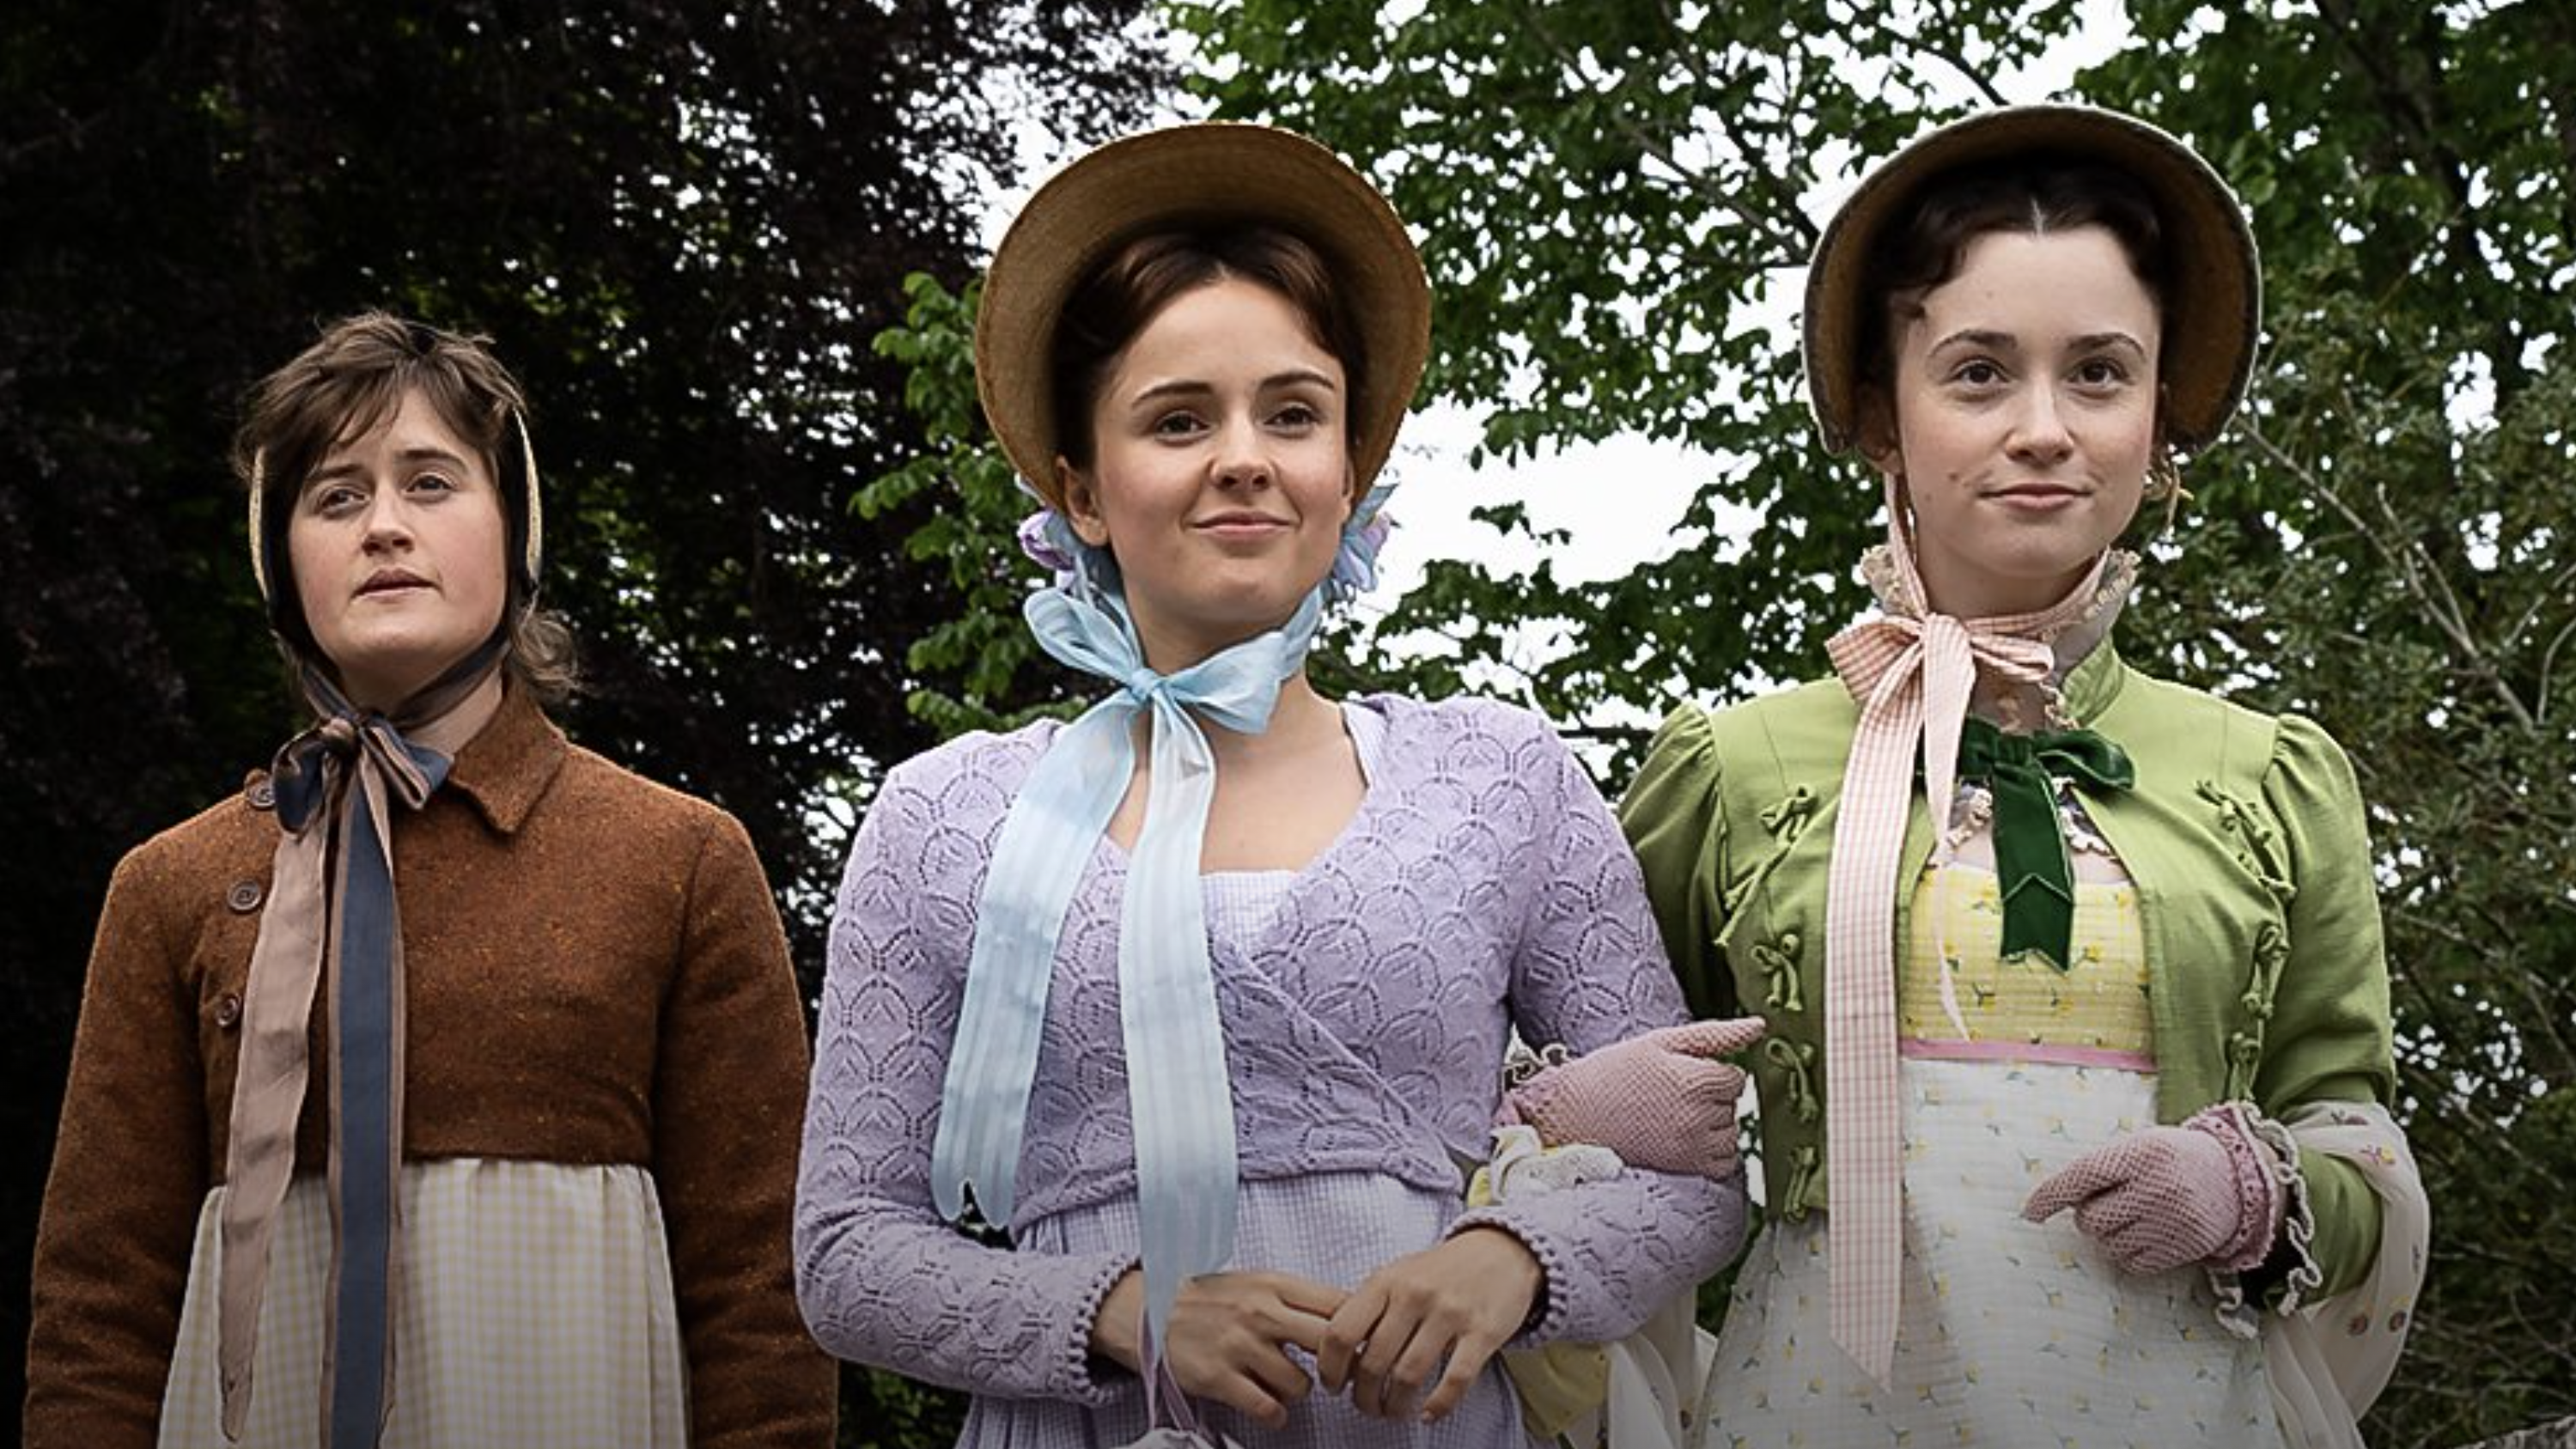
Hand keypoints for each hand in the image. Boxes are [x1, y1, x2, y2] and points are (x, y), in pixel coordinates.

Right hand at [1089, 1267, 1346, 1430]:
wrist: (1152, 1311)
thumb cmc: (1214, 1299)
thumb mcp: (1258, 1282)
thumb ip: (1299, 1298)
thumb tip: (1350, 1317)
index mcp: (1275, 1284)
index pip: (1339, 1304)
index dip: (1358, 1328)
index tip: (1360, 1343)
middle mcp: (1261, 1312)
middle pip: (1329, 1343)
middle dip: (1339, 1366)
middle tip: (1335, 1375)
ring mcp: (1239, 1346)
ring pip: (1301, 1385)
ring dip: (1299, 1392)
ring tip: (1285, 1385)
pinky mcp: (1220, 1378)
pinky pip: (1268, 1409)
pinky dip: (1276, 1414)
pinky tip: (1269, 1406)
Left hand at [1316, 1226, 1541, 1422]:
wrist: (1500, 1251)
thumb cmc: (1440, 1271)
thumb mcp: (1397, 1274)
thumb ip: (1368, 1307)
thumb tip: (1334, 1353)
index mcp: (1385, 1281)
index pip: (1340, 1332)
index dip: (1330, 1368)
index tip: (1333, 1386)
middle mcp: (1414, 1294)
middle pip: (1372, 1363)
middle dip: (1364, 1397)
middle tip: (1367, 1407)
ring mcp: (1450, 1313)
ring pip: (1408, 1376)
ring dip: (1396, 1405)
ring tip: (1394, 1411)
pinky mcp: (1483, 1331)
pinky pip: (1455, 1380)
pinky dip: (1439, 1405)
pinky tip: (1429, 1414)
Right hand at [1507, 1017, 1767, 1176]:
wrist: (1570, 1115)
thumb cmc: (1612, 1073)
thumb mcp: (1660, 1042)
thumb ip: (1715, 1034)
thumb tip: (1759, 1026)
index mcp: (1695, 1079)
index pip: (1736, 1077)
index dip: (1709, 1072)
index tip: (1679, 1074)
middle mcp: (1699, 1116)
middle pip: (1733, 1105)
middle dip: (1710, 1098)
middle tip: (1667, 1095)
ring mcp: (1693, 1146)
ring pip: (1730, 1134)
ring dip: (1711, 1126)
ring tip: (1671, 1117)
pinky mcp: (1685, 1169)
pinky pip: (1724, 1164)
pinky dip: (1710, 1153)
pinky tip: (1679, 1140)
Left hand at [2021, 1106, 2284, 1274]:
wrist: (2239, 1177)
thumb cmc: (2175, 1158)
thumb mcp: (2141, 1146)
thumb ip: (2104, 1167)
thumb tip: (2056, 1200)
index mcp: (2140, 1153)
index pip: (2082, 1177)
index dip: (2050, 1196)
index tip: (2030, 1213)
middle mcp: (2157, 1187)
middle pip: (2091, 1220)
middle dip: (2089, 1216)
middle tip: (2109, 1204)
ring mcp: (2173, 1221)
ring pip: (2109, 1245)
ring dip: (2109, 1236)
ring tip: (2132, 1218)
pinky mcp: (2186, 1248)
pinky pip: (2134, 1264)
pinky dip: (2130, 1254)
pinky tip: (2147, 1235)